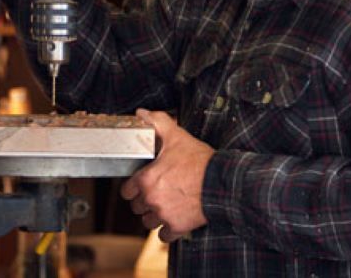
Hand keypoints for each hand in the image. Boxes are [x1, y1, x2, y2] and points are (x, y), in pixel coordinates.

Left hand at [120, 109, 214, 241]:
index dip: (133, 186)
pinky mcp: (177, 227)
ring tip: (165, 205)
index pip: (127, 190)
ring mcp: (164, 215)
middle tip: (156, 192)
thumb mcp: (177, 136)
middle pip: (137, 207)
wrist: (223, 182)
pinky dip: (168, 230)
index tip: (142, 184)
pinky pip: (164, 236)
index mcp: (147, 179)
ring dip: (154, 216)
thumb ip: (156, 122)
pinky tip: (174, 219)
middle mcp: (151, 199)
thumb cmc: (199, 161)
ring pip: (148, 222)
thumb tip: (141, 114)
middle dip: (144, 201)